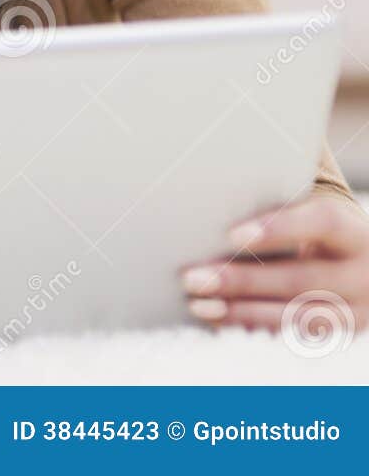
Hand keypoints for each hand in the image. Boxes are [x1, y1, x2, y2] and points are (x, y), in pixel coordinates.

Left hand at [180, 195, 368, 335]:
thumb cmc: (317, 227)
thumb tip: (212, 210)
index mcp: (355, 233)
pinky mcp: (340, 332)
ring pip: (295, 315)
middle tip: (192, 278)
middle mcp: (362, 275)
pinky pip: (292, 334)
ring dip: (241, 311)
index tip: (231, 234)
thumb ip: (279, 211)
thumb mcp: (313, 213)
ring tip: (198, 304)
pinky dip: (251, 325)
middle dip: (242, 281)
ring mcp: (355, 309)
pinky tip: (219, 318)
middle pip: (300, 279)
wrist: (363, 263)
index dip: (280, 228)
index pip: (323, 223)